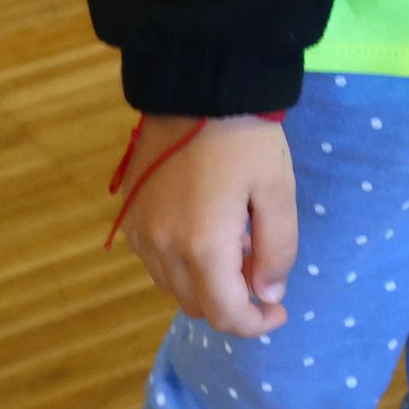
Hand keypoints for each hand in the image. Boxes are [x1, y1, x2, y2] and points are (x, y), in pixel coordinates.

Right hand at [118, 114, 297, 336]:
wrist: (198, 84)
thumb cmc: (246, 135)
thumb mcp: (277, 190)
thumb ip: (277, 249)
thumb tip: (266, 295)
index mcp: (201, 245)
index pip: (224, 314)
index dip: (254, 325)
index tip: (279, 311)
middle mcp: (162, 246)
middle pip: (196, 305)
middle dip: (231, 301)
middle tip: (260, 267)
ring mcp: (139, 231)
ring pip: (172, 286)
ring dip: (205, 283)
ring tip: (235, 240)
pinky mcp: (129, 214)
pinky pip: (155, 260)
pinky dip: (181, 263)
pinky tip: (206, 228)